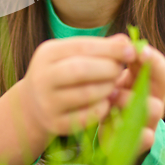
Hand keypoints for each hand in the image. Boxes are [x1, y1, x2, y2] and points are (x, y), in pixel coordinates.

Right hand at [19, 36, 136, 138]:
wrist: (32, 104)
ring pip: (86, 94)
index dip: (109, 48)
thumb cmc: (60, 73)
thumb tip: (126, 41)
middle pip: (81, 70)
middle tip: (121, 70)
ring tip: (114, 84)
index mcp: (47, 53)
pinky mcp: (55, 123)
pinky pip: (86, 117)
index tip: (131, 50)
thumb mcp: (71, 55)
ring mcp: (47, 102)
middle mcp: (42, 77)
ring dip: (107, 88)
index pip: (82, 47)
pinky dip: (102, 108)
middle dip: (108, 68)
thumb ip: (98, 47)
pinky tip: (106, 102)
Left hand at [98, 36, 164, 157]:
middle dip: (149, 72)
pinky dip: (138, 135)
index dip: (153, 57)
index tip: (138, 48)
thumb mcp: (114, 76)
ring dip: (131, 100)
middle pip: (163, 83)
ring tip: (111, 96)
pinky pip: (145, 139)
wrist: (105, 131)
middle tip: (129, 68)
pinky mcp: (139, 142)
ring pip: (154, 109)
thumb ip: (118, 58)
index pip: (161, 68)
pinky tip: (123, 126)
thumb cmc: (112, 95)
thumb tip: (123, 38)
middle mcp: (155, 100)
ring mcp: (150, 121)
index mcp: (150, 82)